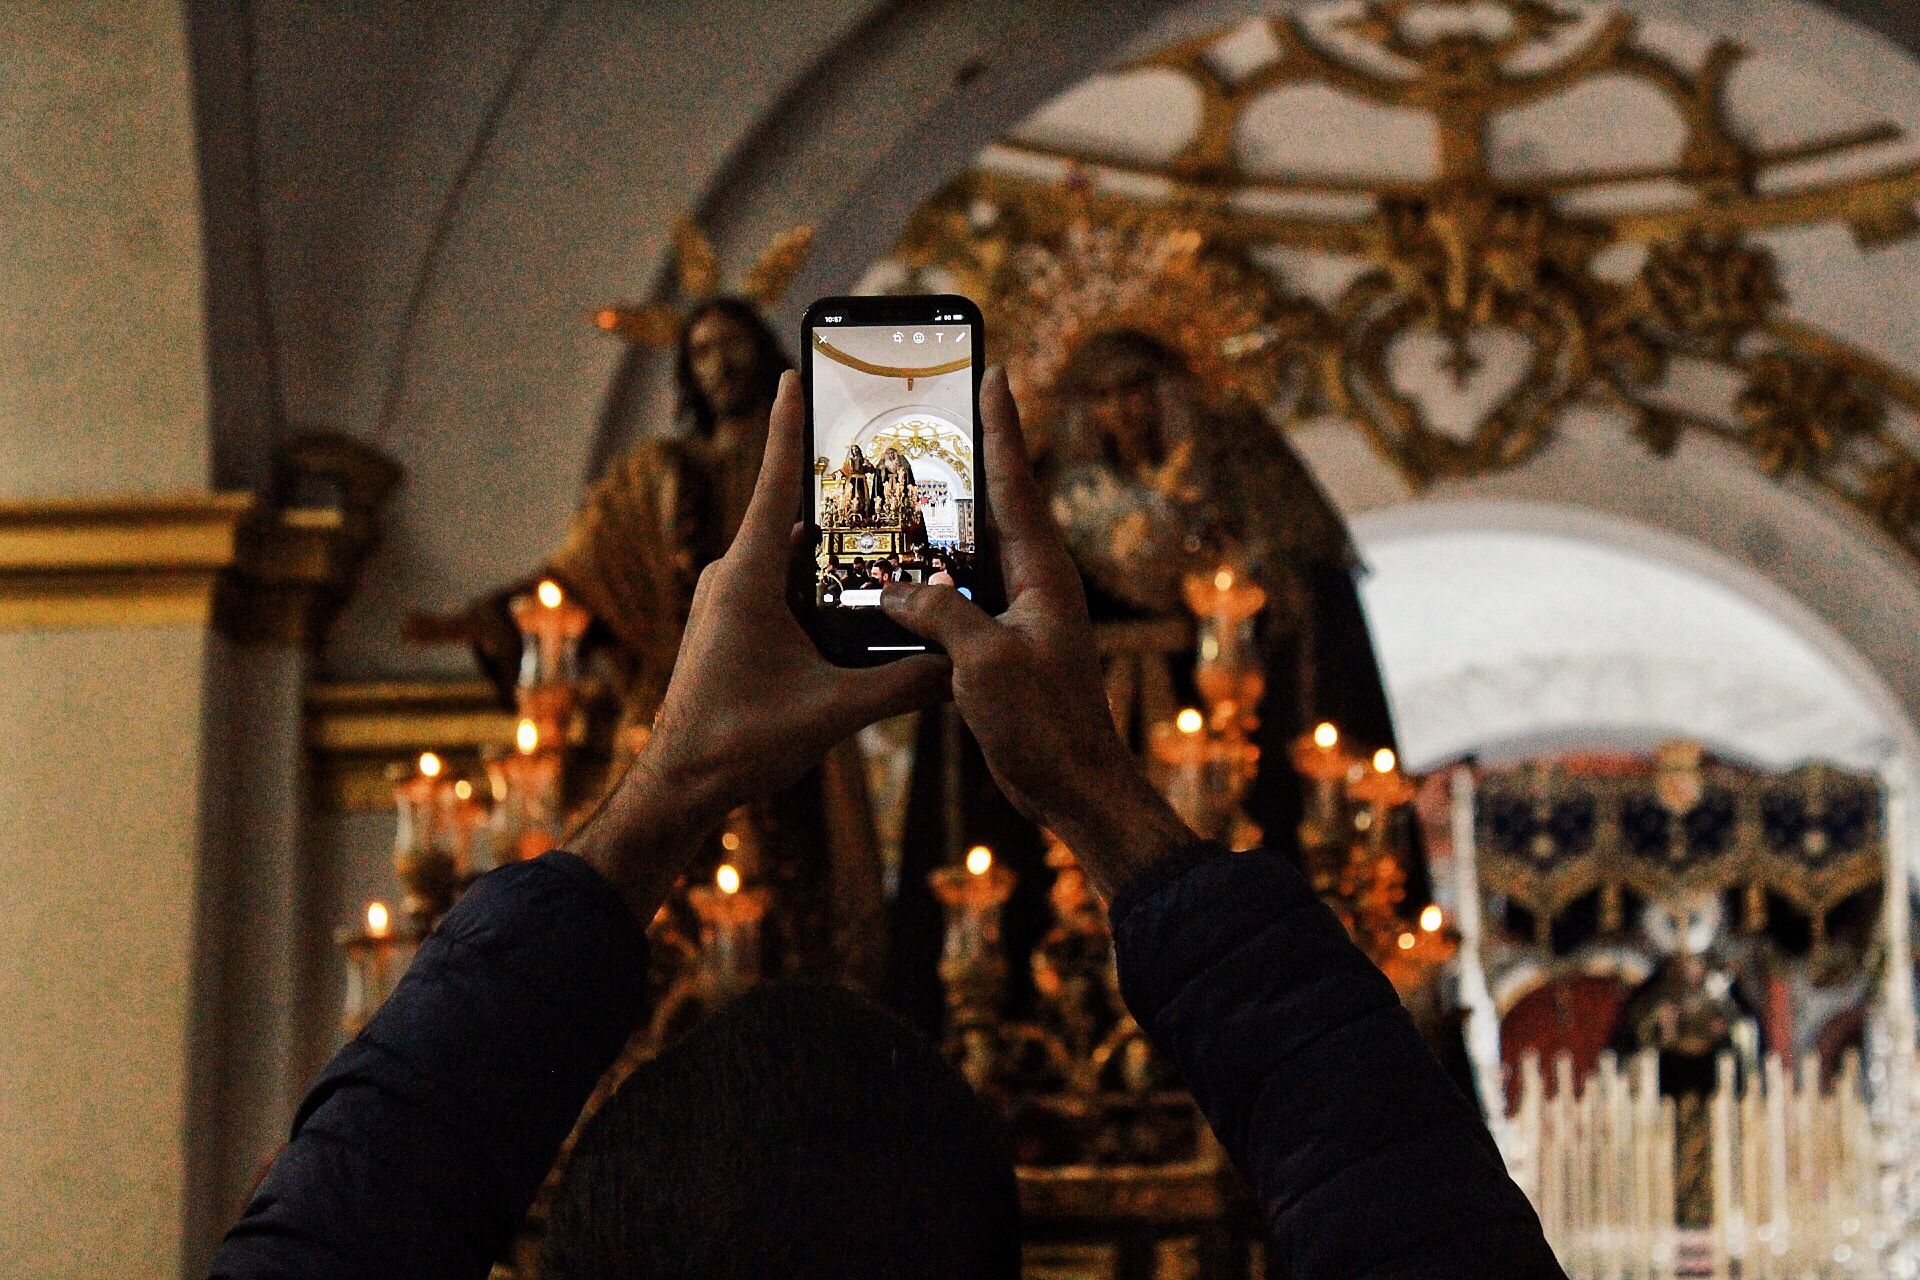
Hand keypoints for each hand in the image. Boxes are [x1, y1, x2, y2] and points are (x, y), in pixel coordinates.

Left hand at [573, 371, 949, 921]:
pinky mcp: (735, 626)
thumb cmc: (739, 743)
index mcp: (748, 576)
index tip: (795, 372)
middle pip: (795, 517)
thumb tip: (962, 667)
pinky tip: (862, 597)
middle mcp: (734, 576)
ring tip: (891, 533)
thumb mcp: (834, 711)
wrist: (679, 786)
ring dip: (836, 549)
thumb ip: (901, 683)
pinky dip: (820, 584)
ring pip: (793, 558)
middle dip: (841, 496)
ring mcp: (731, 601)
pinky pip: (784, 588)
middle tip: (890, 466)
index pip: (776, 483)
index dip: (788, 425)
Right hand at [882, 368, 1194, 900]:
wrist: (1074, 786)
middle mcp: (1035, 583)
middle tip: (933, 417)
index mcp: (1044, 574)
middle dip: (965, 463)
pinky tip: (893, 577)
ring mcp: (1019, 614)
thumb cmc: (1046, 725)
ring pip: (971, 553)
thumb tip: (894, 589)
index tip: (994, 373)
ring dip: (938, 525)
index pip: (1016, 484)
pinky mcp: (1000, 645)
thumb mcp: (986, 662)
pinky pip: (960, 597)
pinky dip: (928, 580)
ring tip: (897, 488)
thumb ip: (940, 613)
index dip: (1002, 428)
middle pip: (993, 507)